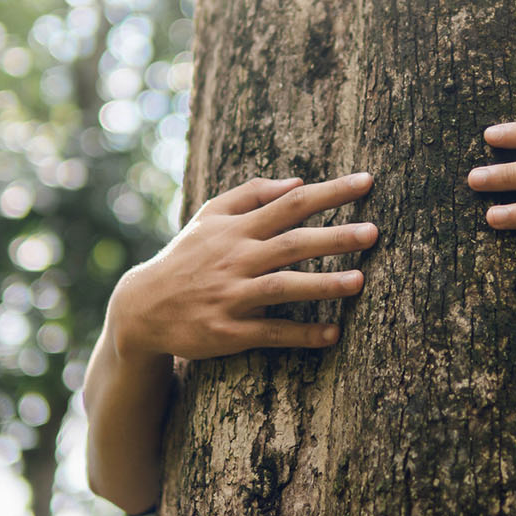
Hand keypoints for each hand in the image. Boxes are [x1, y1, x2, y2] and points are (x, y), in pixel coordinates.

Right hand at [109, 172, 377, 361]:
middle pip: (292, 243)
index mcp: (236, 229)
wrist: (142, 307)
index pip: (290, 203)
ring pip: (283, 287)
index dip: (330, 192)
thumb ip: (251, 195)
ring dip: (323, 285)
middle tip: (373, 231)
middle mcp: (236, 259)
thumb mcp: (210, 216)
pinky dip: (303, 334)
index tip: (366, 183)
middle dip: (334, 237)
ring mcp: (232, 296)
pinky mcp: (228, 332)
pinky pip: (271, 333)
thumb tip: (298, 180)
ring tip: (360, 282)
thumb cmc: (187, 256)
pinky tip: (334, 334)